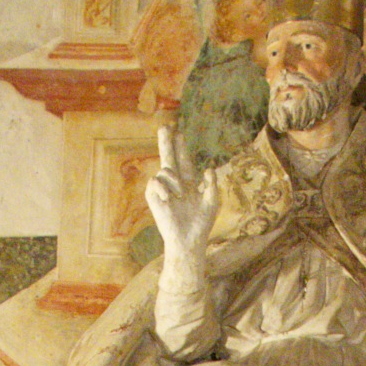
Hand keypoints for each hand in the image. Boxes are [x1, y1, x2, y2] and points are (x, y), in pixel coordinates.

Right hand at [142, 126, 219, 260]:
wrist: (188, 239)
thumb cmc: (201, 223)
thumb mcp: (212, 201)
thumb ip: (211, 184)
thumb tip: (208, 169)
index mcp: (189, 183)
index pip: (184, 160)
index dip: (181, 147)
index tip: (179, 132)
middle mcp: (175, 183)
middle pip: (169, 157)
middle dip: (166, 141)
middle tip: (164, 126)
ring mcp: (163, 189)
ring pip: (165, 169)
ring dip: (174, 181)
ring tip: (179, 196)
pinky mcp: (154, 197)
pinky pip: (155, 181)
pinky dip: (163, 188)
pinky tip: (169, 199)